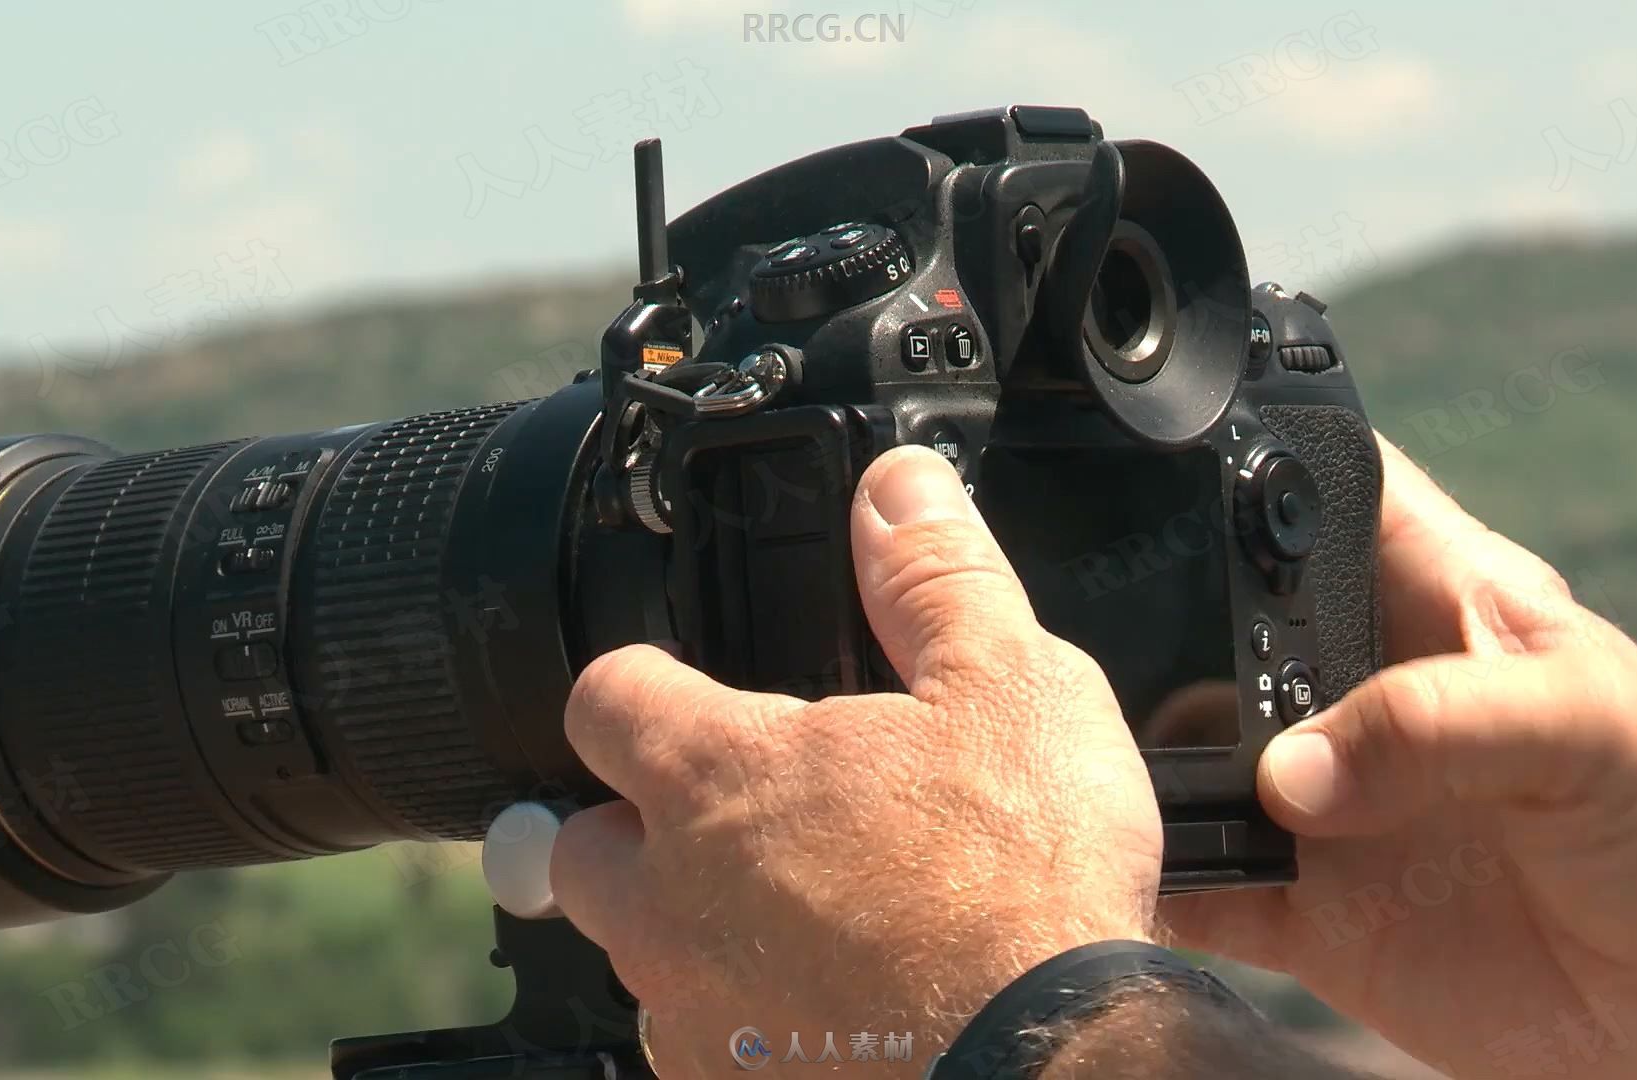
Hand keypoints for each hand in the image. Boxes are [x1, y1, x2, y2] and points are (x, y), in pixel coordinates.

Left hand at [552, 446, 1160, 1077]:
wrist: (1049, 1067)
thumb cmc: (1024, 890)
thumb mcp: (1008, 686)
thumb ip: (934, 578)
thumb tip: (898, 490)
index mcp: (717, 778)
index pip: (605, 696)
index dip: (641, 681)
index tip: (682, 685)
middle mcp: (670, 900)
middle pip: (586, 840)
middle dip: (638, 823)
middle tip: (744, 818)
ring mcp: (693, 1011)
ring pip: (642, 953)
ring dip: (695, 928)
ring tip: (806, 918)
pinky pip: (706, 1045)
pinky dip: (750, 1022)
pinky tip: (836, 1007)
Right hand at [1163, 437, 1636, 1079]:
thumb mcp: (1594, 725)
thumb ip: (1443, 725)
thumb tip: (1291, 774)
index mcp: (1434, 600)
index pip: (1318, 493)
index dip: (1239, 465)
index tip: (1150, 470)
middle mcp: (1360, 691)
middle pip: (1217, 623)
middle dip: (1156, 628)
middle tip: (1109, 658)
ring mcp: (1329, 800)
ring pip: (1188, 756)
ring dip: (1143, 762)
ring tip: (1115, 770)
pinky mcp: (1312, 911)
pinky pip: (1204, 887)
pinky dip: (1161, 881)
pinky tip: (1136, 870)